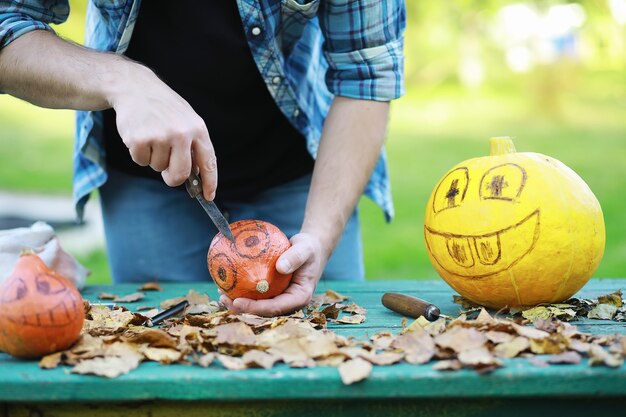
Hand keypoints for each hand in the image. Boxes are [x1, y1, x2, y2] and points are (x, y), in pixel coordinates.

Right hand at [109, 63, 216, 199]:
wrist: (135, 87)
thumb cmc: (164, 107)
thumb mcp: (186, 120)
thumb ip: (193, 145)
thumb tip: (196, 175)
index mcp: (198, 129)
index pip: (208, 162)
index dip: (210, 182)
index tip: (208, 196)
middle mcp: (181, 133)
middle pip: (180, 174)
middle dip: (173, 178)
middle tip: (167, 172)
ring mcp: (160, 136)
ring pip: (158, 168)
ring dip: (154, 158)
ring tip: (152, 136)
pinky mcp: (139, 139)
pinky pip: (141, 161)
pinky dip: (139, 154)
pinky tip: (140, 135)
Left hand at [219, 233, 328, 315]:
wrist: (311, 249)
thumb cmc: (309, 248)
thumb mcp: (306, 249)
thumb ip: (296, 256)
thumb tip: (280, 267)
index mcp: (298, 297)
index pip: (275, 308)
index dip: (255, 308)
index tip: (238, 302)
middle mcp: (288, 302)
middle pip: (263, 311)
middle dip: (242, 309)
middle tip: (223, 299)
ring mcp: (280, 297)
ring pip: (257, 305)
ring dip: (238, 303)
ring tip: (221, 294)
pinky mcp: (273, 291)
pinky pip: (256, 294)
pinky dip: (242, 291)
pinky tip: (226, 285)